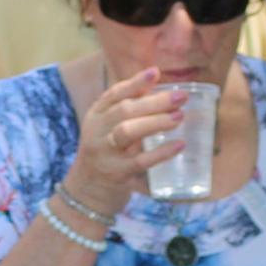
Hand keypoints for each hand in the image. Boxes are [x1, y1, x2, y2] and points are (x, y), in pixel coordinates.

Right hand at [66, 65, 189, 221]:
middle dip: (154, 101)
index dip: (135, 82)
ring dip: (155, 122)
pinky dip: (161, 152)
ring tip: (179, 117)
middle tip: (180, 97)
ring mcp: (104, 153)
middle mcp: (96, 132)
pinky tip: (179, 145)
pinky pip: (140, 161)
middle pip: (124, 110)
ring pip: (128, 131)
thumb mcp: (107, 130)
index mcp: (95, 116)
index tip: (155, 72)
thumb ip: (127, 113)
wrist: (86, 192)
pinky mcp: (116, 174)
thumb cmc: (106, 155)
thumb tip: (159, 90)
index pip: (114, 94)